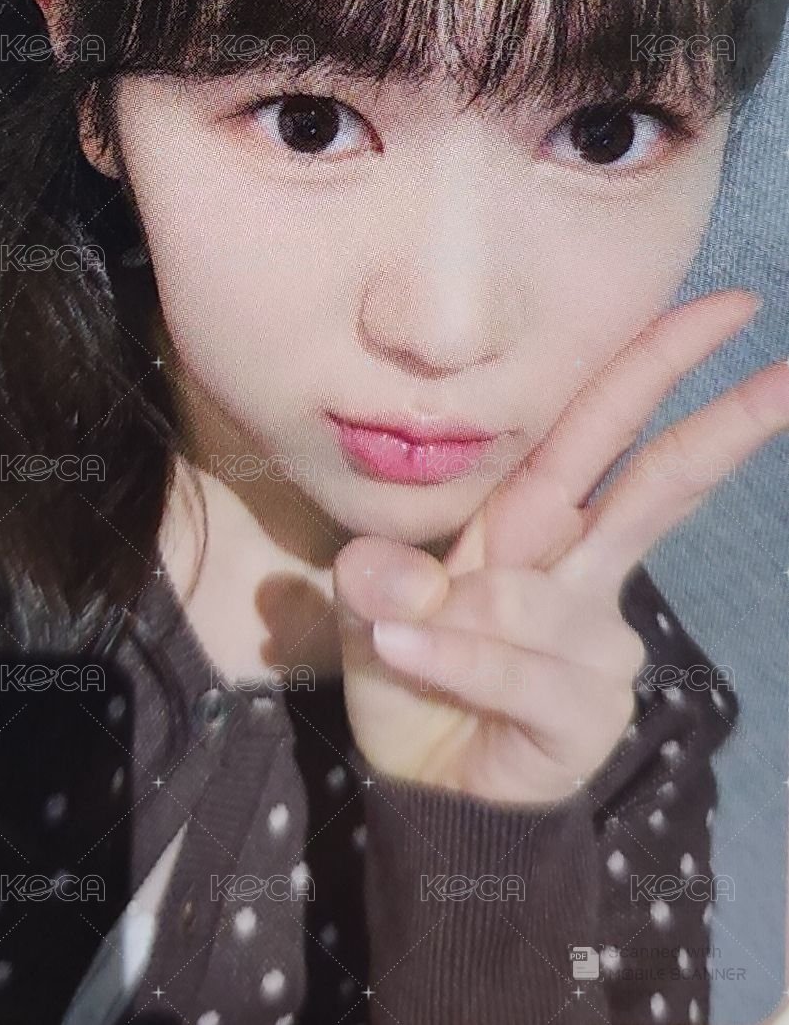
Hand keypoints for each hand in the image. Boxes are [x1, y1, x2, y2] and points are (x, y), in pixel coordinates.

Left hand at [334, 290, 787, 805]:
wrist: (429, 790)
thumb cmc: (414, 682)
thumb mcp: (375, 619)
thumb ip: (377, 586)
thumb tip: (378, 570)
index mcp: (536, 522)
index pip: (605, 431)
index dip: (658, 367)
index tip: (728, 312)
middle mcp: (580, 571)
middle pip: (659, 485)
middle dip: (723, 424)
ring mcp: (596, 640)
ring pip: (540, 600)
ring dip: (459, 619)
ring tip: (399, 640)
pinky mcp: (591, 708)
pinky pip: (518, 669)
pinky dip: (457, 661)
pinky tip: (412, 662)